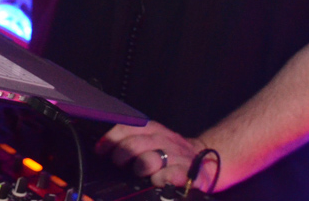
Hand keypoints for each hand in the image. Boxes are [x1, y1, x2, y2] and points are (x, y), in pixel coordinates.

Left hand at [94, 120, 216, 189]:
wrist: (207, 160)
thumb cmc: (172, 153)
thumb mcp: (153, 140)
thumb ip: (131, 140)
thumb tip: (101, 148)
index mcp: (154, 130)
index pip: (128, 127)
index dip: (111, 139)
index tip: (101, 150)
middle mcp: (164, 140)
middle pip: (135, 144)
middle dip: (121, 155)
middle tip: (119, 164)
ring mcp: (176, 156)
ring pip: (150, 159)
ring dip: (140, 167)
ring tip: (139, 173)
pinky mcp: (188, 173)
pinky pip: (170, 175)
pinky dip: (160, 179)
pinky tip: (157, 181)